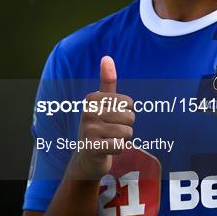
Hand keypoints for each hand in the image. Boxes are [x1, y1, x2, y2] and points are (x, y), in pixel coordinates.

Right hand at [69, 56, 134, 180]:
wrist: (86, 159)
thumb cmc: (99, 126)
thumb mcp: (103, 103)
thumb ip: (107, 81)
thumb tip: (106, 57)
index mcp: (92, 98)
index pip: (129, 103)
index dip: (127, 113)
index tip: (112, 118)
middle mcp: (88, 112)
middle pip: (129, 117)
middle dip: (126, 127)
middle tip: (111, 131)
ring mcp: (88, 130)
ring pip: (127, 132)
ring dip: (123, 139)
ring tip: (110, 140)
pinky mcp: (91, 148)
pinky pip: (121, 146)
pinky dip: (119, 150)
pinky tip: (108, 150)